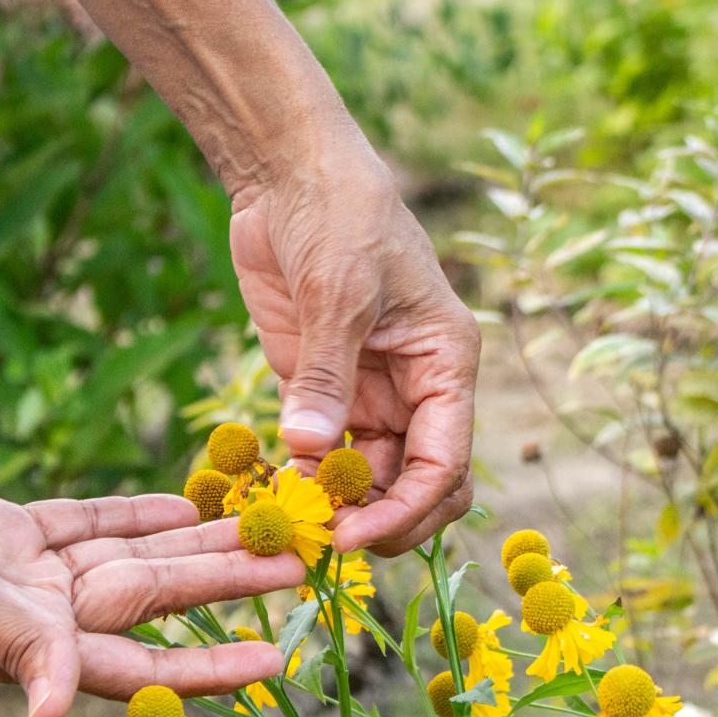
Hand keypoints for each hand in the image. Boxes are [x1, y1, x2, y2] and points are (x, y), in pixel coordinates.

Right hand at [0, 441, 305, 716]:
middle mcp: (39, 619)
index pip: (140, 664)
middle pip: (155, 602)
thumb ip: (15, 648)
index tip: (279, 662)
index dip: (209, 667)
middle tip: (302, 567)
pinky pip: (91, 523)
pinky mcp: (10, 533)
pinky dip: (136, 513)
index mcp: (31, 646)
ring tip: (262, 526)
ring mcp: (27, 576)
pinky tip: (186, 504)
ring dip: (196, 543)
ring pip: (133, 557)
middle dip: (227, 586)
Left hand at [229, 137, 479, 555]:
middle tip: (322, 542)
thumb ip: (325, 375)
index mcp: (446, 364)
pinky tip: (271, 497)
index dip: (405, 510)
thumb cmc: (339, 216)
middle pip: (415, 486)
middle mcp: (417, 389)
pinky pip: (323, 456)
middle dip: (379, 521)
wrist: (289, 174)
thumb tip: (309, 450)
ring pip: (368, 480)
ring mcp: (368, 393)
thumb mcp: (337, 291)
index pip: (445, 464)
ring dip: (336, 508)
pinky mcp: (320, 390)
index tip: (352, 535)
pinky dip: (304, 482)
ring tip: (288, 525)